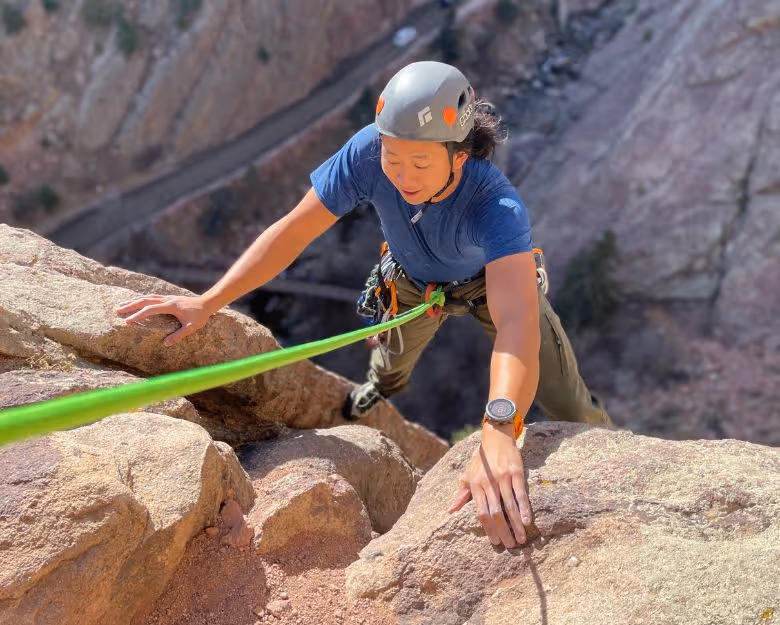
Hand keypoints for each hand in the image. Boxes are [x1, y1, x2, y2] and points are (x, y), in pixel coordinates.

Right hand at [116, 294, 216, 346]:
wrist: (208, 303)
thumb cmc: (201, 316)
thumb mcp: (192, 328)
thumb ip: (179, 335)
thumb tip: (165, 343)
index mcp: (171, 306)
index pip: (150, 310)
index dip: (138, 316)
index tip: (128, 322)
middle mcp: (167, 299)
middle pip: (145, 300)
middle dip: (130, 305)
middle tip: (117, 310)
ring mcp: (168, 297)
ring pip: (147, 297)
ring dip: (134, 301)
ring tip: (122, 304)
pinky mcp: (169, 298)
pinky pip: (153, 297)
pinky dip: (143, 299)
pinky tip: (138, 302)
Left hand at [447, 430, 532, 547]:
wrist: (495, 438)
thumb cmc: (480, 460)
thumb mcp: (468, 475)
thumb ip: (461, 495)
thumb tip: (450, 511)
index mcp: (475, 486)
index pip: (481, 512)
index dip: (488, 529)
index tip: (496, 543)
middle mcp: (488, 483)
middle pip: (495, 512)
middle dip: (504, 531)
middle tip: (511, 546)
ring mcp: (502, 477)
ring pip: (509, 505)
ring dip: (516, 524)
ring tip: (522, 539)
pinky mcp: (515, 472)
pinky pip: (520, 493)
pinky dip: (524, 508)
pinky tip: (527, 520)